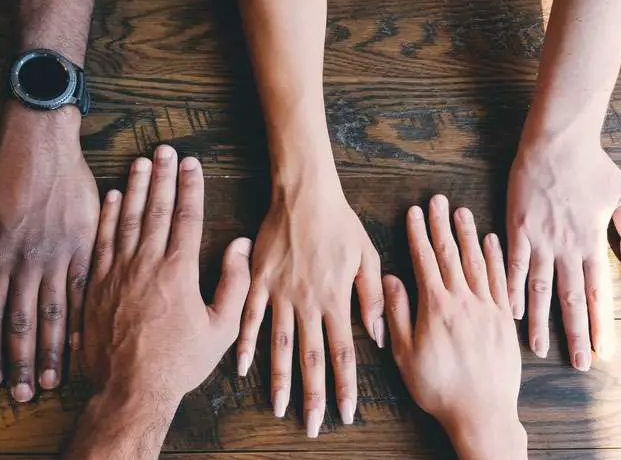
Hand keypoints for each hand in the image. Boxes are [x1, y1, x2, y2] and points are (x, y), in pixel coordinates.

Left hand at [0, 103, 98, 400]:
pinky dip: (83, 316)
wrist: (40, 142)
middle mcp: (26, 261)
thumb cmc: (0, 171)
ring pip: (55, 312)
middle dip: (21, 362)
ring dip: (51, 349)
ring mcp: (58, 254)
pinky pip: (85, 287)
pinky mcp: (85, 243)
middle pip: (22, 322)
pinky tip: (82, 340)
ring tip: (50, 379)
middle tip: (24, 394)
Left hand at [67, 147, 251, 459]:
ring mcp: (117, 272)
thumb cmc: (178, 362)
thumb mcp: (221, 328)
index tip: (191, 163)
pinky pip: (101, 241)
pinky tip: (111, 197)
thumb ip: (233, 283)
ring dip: (134, 187)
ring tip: (140, 162)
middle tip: (165, 150)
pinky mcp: (96, 285)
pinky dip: (107, 216)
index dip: (190, 187)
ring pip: (126, 219)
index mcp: (178, 272)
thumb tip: (239, 246)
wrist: (129, 389)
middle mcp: (146, 264)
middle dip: (162, 176)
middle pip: (155, 209)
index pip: (186, 217)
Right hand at [236, 172, 383, 436]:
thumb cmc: (340, 223)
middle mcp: (308, 303)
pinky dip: (246, 343)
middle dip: (314, 395)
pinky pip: (250, 318)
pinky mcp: (259, 281)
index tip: (346, 413)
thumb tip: (379, 336)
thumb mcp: (367, 256)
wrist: (304, 194)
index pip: (343, 353)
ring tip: (279, 408)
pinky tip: (241, 367)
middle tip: (313, 426)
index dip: (345, 386)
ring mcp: (280, 293)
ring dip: (279, 379)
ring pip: (279, 345)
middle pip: (311, 358)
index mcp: (336, 299)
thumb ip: (372, 297)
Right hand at [384, 195, 525, 459]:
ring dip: (468, 234)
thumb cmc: (438, 387)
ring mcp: (487, 308)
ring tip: (462, 211)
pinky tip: (491, 242)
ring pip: (477, 262)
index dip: (418, 234)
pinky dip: (496, 258)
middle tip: (438, 199)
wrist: (482, 413)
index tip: (415, 212)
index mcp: (436, 307)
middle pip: (451, 254)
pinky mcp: (504, 320)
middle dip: (442, 224)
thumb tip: (389, 279)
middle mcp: (463, 301)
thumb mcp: (405, 354)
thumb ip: (397, 313)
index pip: (425, 260)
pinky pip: (501, 280)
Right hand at [507, 136, 620, 368]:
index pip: (598, 292)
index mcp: (592, 242)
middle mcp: (566, 247)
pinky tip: (509, 310)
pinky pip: (513, 265)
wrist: (556, 143)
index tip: (603, 351)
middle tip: (578, 364)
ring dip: (539, 321)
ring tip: (537, 349)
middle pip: (570, 299)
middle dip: (575, 334)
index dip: (601, 324)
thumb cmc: (592, 167)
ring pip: (540, 289)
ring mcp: (539, 240)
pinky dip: (511, 289)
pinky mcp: (517, 229)